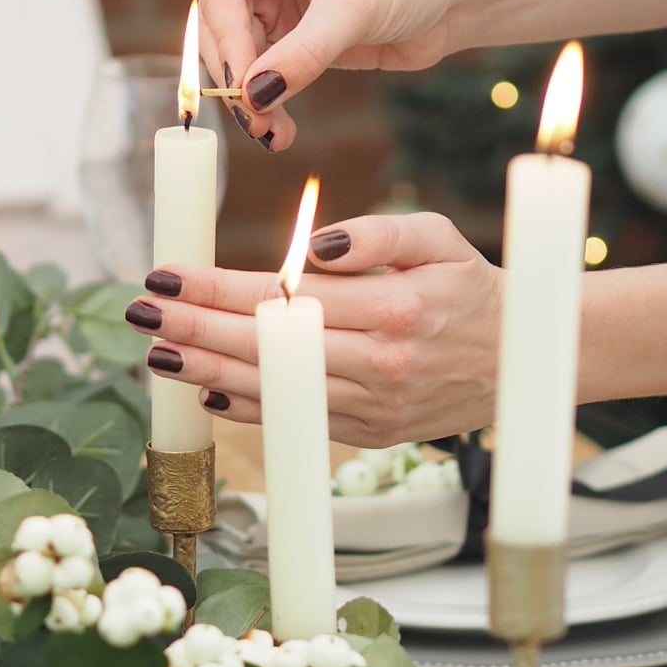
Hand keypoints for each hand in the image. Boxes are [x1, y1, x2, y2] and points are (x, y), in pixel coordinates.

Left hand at [128, 213, 503, 445]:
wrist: (527, 361)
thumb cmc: (472, 286)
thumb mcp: (438, 237)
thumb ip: (377, 231)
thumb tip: (309, 249)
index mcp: (395, 307)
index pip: (284, 296)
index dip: (217, 287)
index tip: (166, 274)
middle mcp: (382, 362)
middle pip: (266, 347)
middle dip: (195, 327)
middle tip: (140, 310)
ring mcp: (376, 406)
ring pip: (274, 390)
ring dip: (207, 370)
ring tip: (157, 350)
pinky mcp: (373, 435)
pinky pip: (298, 420)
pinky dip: (249, 406)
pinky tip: (205, 386)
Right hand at [198, 0, 461, 152]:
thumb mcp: (351, 10)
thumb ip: (301, 54)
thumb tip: (254, 96)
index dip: (229, 46)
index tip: (244, 90)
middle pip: (220, 29)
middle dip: (238, 79)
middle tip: (256, 122)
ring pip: (237, 57)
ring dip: (251, 100)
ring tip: (272, 134)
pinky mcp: (286, 33)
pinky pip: (261, 74)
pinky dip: (267, 103)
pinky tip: (279, 131)